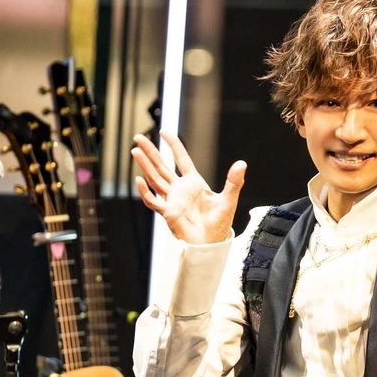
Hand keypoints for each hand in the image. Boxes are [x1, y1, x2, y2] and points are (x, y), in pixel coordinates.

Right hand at [131, 132, 245, 245]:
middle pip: (162, 166)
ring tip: (135, 151)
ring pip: (155, 179)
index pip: (181, 159)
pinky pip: (154, 201)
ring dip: (145, 166)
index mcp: (194, 183)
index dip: (174, 145)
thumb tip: (242, 163)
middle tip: (138, 138)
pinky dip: (146, 192)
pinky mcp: (168, 213)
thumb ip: (234, 181)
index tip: (164, 132)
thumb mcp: (229, 199)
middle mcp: (180, 189)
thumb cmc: (219, 223)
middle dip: (151, 152)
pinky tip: (140, 181)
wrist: (211, 244)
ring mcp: (172, 200)